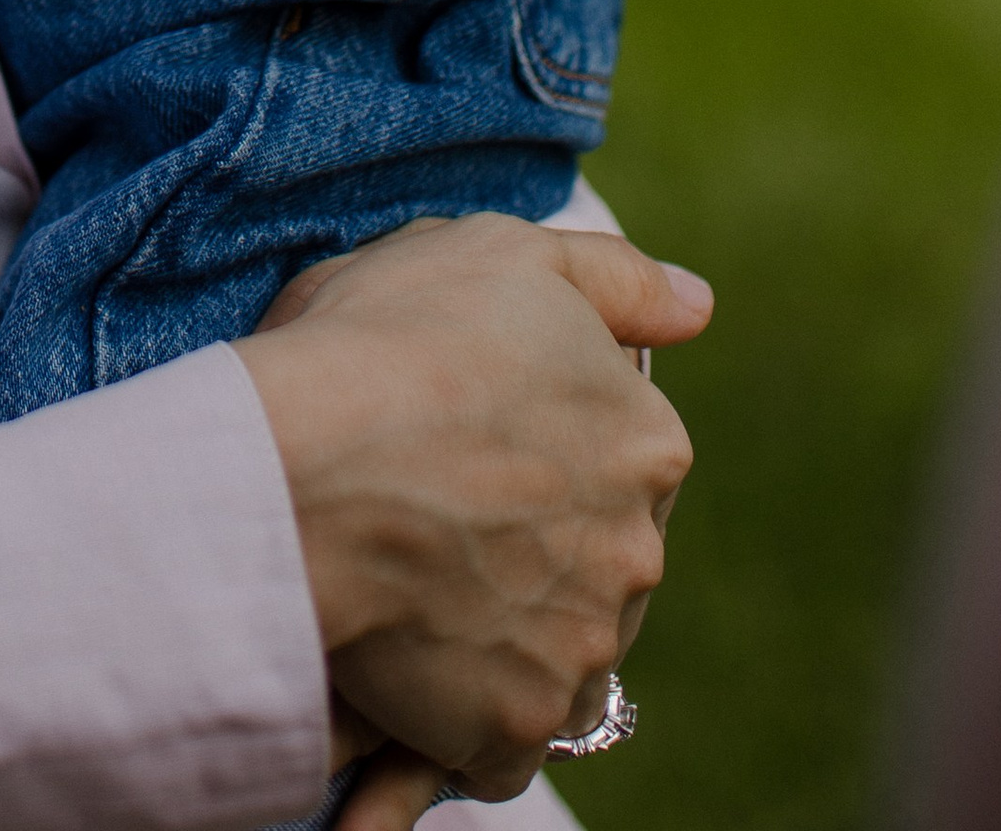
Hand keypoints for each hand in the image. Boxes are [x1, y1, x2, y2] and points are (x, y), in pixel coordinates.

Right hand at [237, 214, 705, 795]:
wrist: (301, 465)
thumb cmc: (387, 341)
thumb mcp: (503, 254)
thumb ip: (613, 280)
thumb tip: (698, 305)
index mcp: (645, 438)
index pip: (618, 458)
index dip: (538, 449)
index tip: (469, 442)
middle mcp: (638, 549)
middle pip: (591, 561)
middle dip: (526, 550)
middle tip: (428, 518)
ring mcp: (584, 646)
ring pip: (552, 653)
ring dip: (496, 639)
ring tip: (402, 600)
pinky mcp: (519, 726)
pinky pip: (495, 745)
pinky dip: (453, 727)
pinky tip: (393, 690)